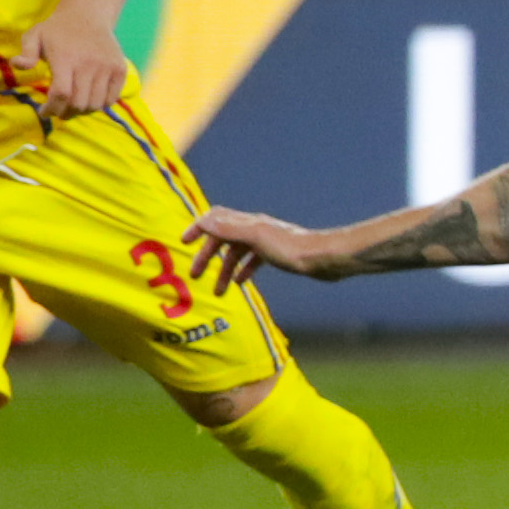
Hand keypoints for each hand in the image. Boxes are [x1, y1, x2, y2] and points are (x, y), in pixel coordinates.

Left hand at [17, 4, 128, 117]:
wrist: (88, 15)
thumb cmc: (57, 30)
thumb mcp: (34, 36)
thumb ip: (26, 52)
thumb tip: (18, 65)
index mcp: (65, 58)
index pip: (61, 94)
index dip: (52, 108)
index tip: (43, 112)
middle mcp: (88, 64)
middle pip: (79, 103)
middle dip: (65, 113)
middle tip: (58, 112)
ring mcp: (107, 68)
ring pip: (95, 104)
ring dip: (82, 111)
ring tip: (73, 107)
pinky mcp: (119, 70)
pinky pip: (111, 98)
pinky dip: (99, 104)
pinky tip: (89, 99)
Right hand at [182, 208, 334, 294]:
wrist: (325, 259)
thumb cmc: (292, 248)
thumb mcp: (257, 238)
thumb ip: (230, 229)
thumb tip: (204, 221)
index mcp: (249, 222)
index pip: (216, 218)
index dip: (198, 227)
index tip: (183, 242)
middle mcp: (256, 229)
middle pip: (224, 238)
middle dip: (207, 256)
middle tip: (194, 275)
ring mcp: (267, 242)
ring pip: (238, 253)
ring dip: (224, 269)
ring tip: (218, 291)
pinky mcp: (278, 255)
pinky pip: (254, 261)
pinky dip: (243, 270)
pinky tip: (240, 283)